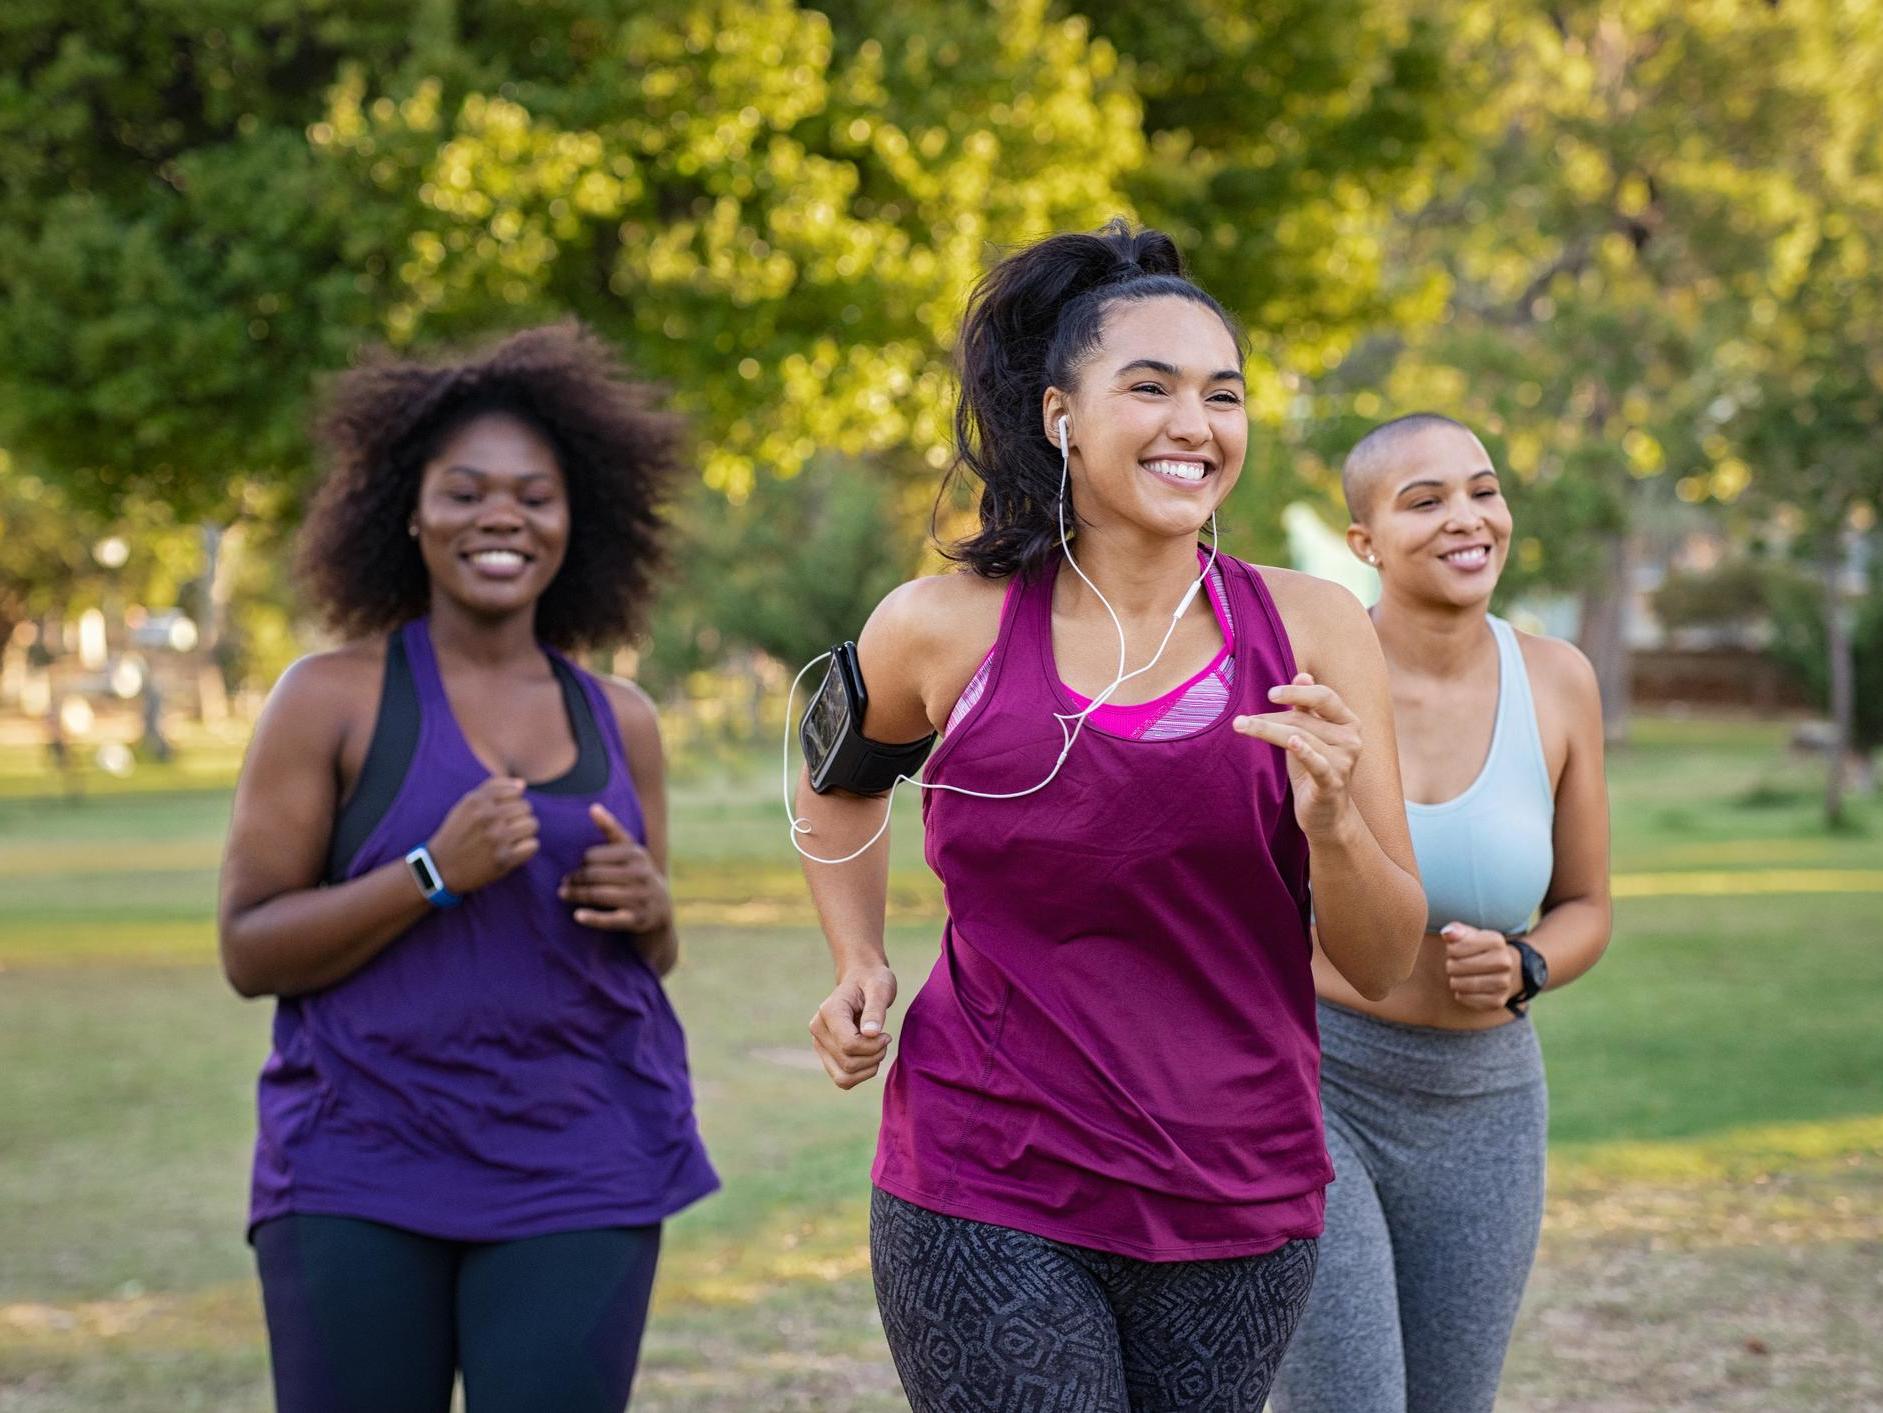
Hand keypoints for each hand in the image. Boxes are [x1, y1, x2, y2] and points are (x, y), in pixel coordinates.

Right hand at [427, 777, 538, 893]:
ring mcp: (496, 838)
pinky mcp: (504, 858)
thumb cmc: (456, 834)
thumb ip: (492, 789)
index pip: (516, 791)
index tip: (503, 812)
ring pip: (532, 824)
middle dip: (519, 816)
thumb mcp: (465, 805)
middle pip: (526, 807)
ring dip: (524, 832)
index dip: (512, 801)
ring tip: (511, 838)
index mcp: (477, 801)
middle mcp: (487, 817)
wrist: (440, 868)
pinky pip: (533, 845)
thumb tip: (522, 784)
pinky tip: (514, 850)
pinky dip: (526, 848)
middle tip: (506, 828)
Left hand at [560, 804, 669, 932]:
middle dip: (575, 879)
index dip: (581, 862)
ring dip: (576, 895)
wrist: (661, 907)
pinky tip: (577, 915)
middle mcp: (640, 874)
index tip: (575, 867)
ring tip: (563, 894)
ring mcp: (640, 898)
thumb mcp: (630, 850)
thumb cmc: (637, 873)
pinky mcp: (637, 919)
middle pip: (594, 875)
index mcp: (636, 854)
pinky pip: (610, 919)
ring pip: (598, 895)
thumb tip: (593, 807)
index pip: (594, 856)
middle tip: (563, 883)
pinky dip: (592, 918)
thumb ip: (611, 829)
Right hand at [809, 964, 896, 1089]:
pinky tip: (871, 1057)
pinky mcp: (826, 1055)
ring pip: (843, 1078)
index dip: (873, 1047)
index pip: (849, 1045)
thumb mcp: (881, 988)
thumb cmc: (873, 982)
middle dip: (873, 1057)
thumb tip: (870, 1034)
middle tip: (885, 1039)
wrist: (861, 980)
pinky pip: (843, 1080)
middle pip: (847, 1063)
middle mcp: (818, 1029)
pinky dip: (861, 1075)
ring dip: (867, 1069)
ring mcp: (819, 1044)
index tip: (886, 1035)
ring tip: (878, 1049)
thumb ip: (875, 1010)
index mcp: (829, 1011)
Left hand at [1233, 672, 1363, 839]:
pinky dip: (1305, 752)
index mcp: (1348, 722)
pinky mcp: (1332, 782)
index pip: (1324, 697)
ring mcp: (1344, 761)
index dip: (1297, 693)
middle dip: (1270, 719)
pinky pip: (1317, 763)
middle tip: (1241, 720)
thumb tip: (1302, 676)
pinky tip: (1293, 742)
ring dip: (1267, 731)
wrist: (1327, 816)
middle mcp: (1351, 739)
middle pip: (1304, 720)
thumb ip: (1307, 708)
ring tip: (1242, 726)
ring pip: (1300, 737)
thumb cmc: (1314, 769)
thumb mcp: (1310, 735)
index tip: (1270, 694)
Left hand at [1442, 923, 1521, 1010]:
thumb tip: (1447, 934)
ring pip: (1460, 984)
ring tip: (1460, 975)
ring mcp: (1503, 983)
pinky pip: (1466, 998)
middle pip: (1457, 966)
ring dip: (1455, 980)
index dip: (1450, 950)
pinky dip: (1461, 994)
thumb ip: (1455, 931)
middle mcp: (1504, 962)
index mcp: (1496, 941)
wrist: (1503, 969)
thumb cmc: (1478, 949)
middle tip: (1456, 964)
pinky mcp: (1498, 1001)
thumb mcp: (1468, 935)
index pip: (1456, 947)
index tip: (1455, 950)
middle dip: (1451, 965)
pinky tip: (1466, 988)